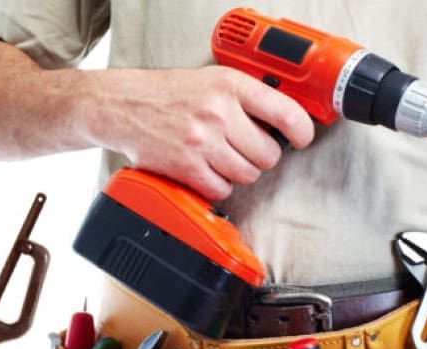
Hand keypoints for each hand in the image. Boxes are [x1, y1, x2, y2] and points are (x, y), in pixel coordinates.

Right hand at [89, 65, 314, 199]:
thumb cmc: (168, 94)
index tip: (302, 138)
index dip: (302, 131)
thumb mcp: (212, 80)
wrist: (124, 106)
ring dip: (239, 172)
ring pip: (247, 175)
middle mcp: (218, 113)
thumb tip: (283, 123)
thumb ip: (246, 97)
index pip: (285, 112)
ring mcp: (202, 142)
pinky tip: (208, 170)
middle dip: (261, 156)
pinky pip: (222, 190)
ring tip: (223, 159)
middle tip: (246, 150)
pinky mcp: (186, 167)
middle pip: (268, 154)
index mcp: (229, 85)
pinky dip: (218, 185)